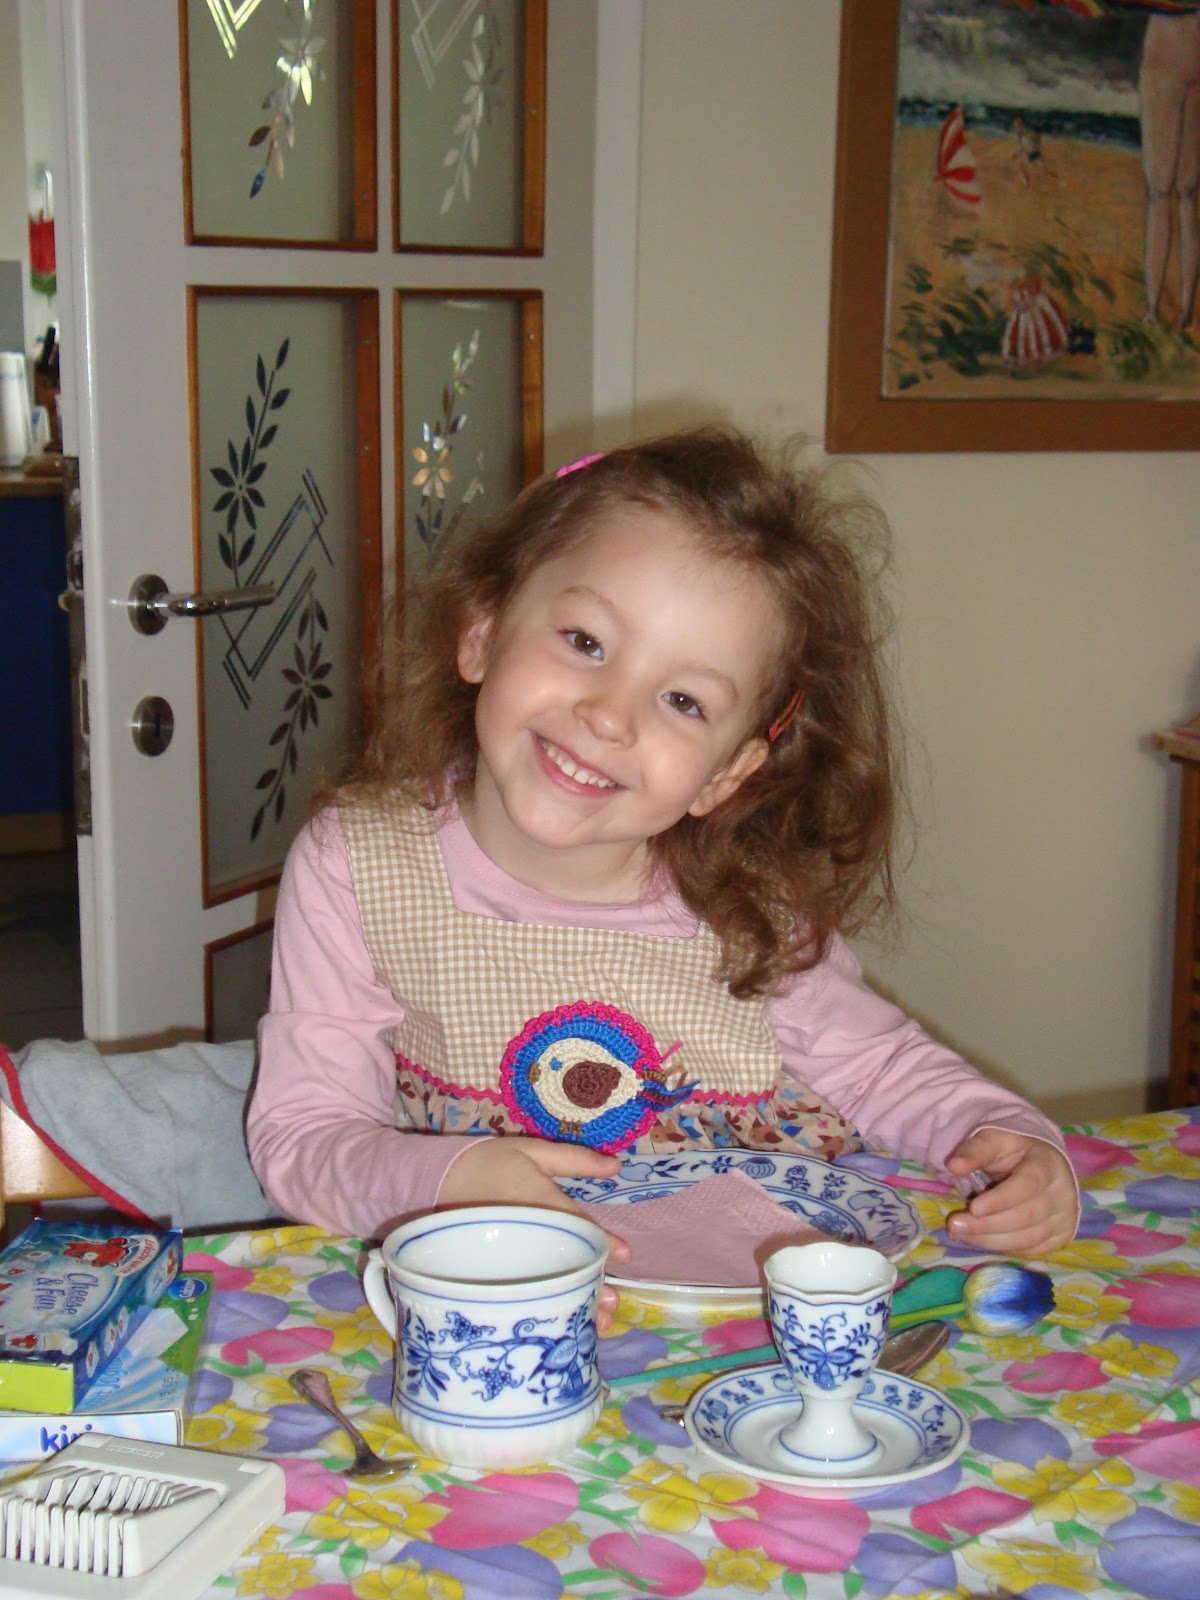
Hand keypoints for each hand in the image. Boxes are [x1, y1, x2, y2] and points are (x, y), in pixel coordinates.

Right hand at [437, 1137, 630, 1328]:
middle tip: (612, 1302)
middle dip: (588, 1284)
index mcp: (534, 1199)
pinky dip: (542, 1303)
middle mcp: (522, 1231)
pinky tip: (559, 1317)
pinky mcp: (488, 1269)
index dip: (602, 1240)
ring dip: (570, 1301)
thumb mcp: (532, 1150)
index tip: (626, 1255)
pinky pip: (521, 1289)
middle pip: (560, 1263)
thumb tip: (617, 1168)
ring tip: (595, 1321)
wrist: (436, 1176)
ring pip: (542, 1284)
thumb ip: (575, 1159)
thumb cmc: (490, 1161)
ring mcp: (504, 1254)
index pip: (573, 1224)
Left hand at [945, 1129, 1077, 1255]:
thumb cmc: (1013, 1151)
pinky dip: (1003, 1248)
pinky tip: (980, 1240)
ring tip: (960, 1235)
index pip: (1028, 1184)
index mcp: (1048, 1164)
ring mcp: (1064, 1218)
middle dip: (988, 1225)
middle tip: (954, 1226)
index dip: (1001, 1199)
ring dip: (991, 1240)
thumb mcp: (994, 1141)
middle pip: (1027, 1216)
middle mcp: (1063, 1193)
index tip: (972, 1208)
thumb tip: (953, 1165)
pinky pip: (1030, 1249)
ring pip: (1029, 1238)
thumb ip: (975, 1151)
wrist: (1041, 1162)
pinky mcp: (1060, 1236)